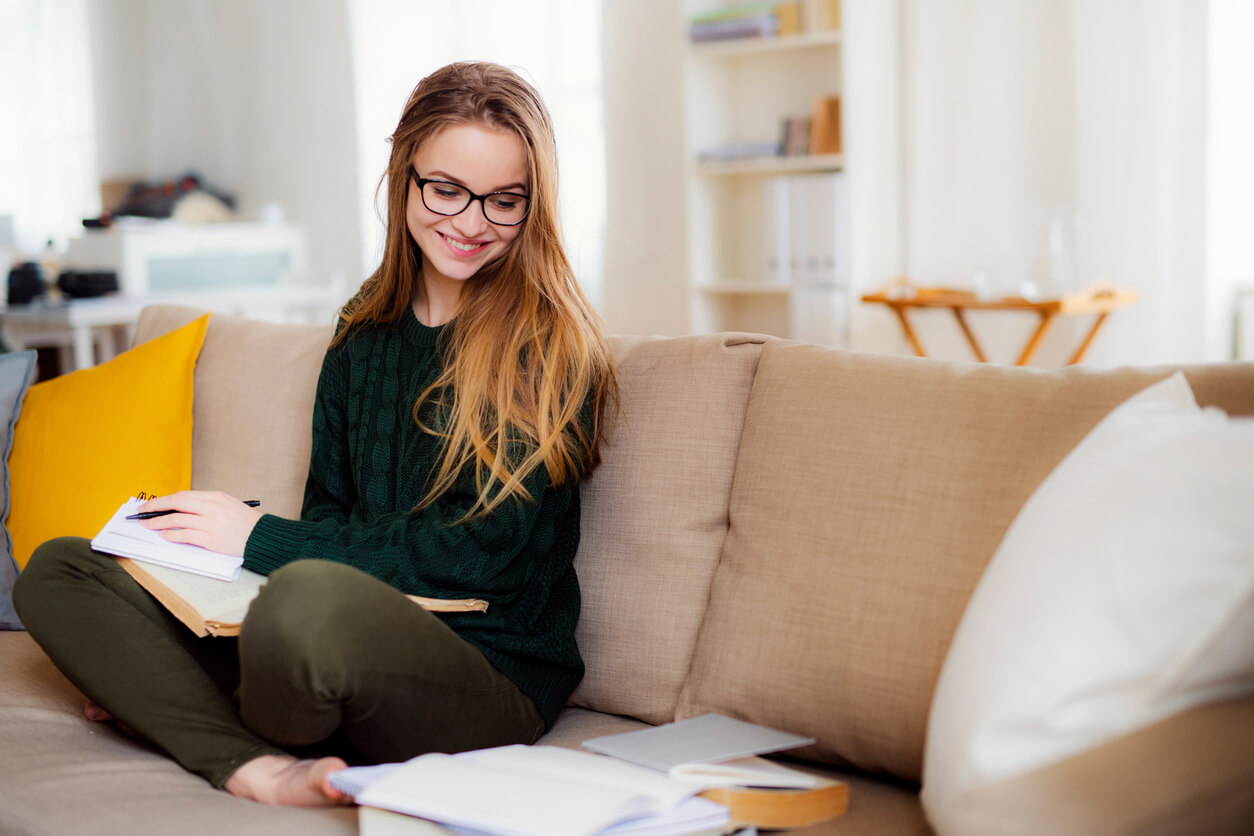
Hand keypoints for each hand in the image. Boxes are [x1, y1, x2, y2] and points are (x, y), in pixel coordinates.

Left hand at [137, 490, 264, 556]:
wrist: (262, 537)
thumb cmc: (245, 523)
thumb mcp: (228, 505)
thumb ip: (207, 505)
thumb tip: (181, 509)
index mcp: (216, 497)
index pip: (183, 495)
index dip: (164, 499)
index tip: (153, 504)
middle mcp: (212, 507)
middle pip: (176, 503)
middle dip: (155, 507)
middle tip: (142, 511)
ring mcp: (211, 523)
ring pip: (176, 520)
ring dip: (158, 523)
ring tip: (148, 526)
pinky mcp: (211, 539)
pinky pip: (184, 535)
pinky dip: (171, 535)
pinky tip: (165, 536)